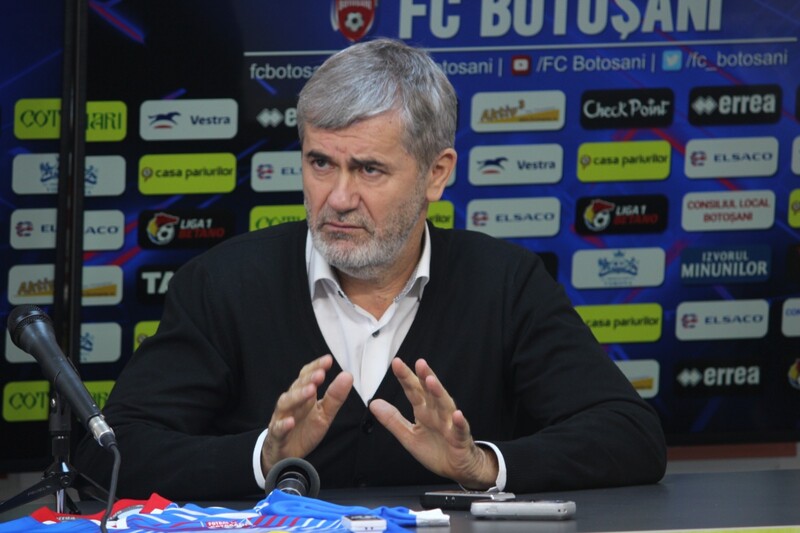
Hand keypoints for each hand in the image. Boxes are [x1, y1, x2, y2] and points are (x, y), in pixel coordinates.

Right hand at [261, 354, 352, 474]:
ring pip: (286, 404)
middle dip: (308, 379)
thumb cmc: (305, 429)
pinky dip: (283, 425)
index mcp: (303, 396)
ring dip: (297, 396)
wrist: (285, 454)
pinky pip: (278, 429)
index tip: (328, 360)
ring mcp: (282, 418)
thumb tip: (348, 375)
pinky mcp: (277, 435)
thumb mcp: (324, 414)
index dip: (316, 367)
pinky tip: (291, 421)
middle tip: (320, 374)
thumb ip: (335, 396)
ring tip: (310, 391)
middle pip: (297, 387)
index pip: (307, 376)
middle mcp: (291, 403)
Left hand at [369, 358, 498, 488]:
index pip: (413, 391)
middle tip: (419, 363)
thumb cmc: (436, 450)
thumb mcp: (408, 436)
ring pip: (445, 406)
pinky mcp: (460, 439)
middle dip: (425, 377)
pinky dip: (459, 422)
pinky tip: (457, 415)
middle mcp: (437, 414)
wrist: (458, 468)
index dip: (405, 378)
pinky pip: (460, 430)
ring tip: (431, 381)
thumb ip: (392, 419)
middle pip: (430, 392)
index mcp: (424, 411)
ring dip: (439, 393)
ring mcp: (450, 424)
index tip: (396, 363)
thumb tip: (374, 403)